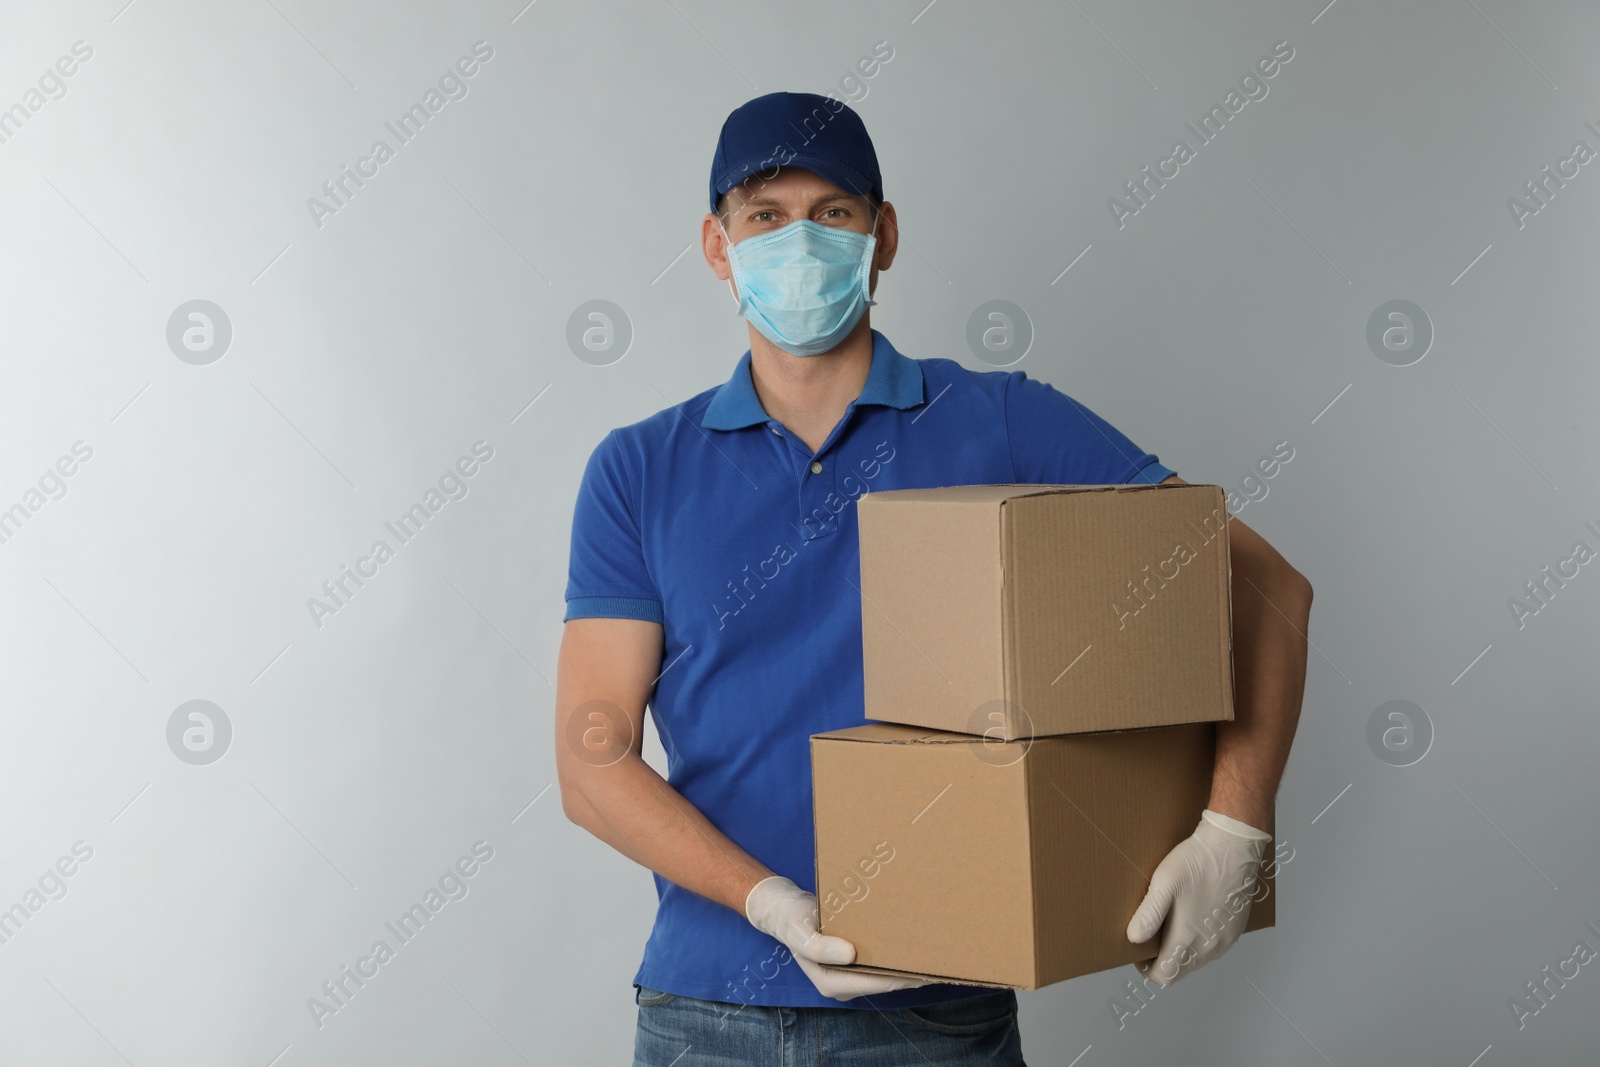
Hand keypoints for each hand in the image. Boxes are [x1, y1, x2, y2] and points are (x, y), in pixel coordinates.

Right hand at [744, 874, 933, 1000]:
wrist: (784, 908)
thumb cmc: (792, 920)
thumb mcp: (800, 931)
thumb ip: (819, 947)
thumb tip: (850, 955)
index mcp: (832, 983)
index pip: (878, 984)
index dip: (904, 977)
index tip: (929, 966)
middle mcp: (844, 983)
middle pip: (886, 981)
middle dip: (911, 971)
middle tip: (941, 955)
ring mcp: (849, 973)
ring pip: (885, 972)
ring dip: (907, 962)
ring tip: (934, 948)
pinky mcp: (853, 961)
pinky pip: (880, 961)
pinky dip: (896, 953)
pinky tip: (914, 941)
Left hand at [1126, 809, 1270, 987]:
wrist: (1233, 846)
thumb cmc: (1198, 862)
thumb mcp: (1164, 883)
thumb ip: (1148, 915)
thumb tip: (1134, 938)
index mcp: (1189, 939)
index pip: (1164, 976)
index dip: (1147, 968)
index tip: (1140, 949)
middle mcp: (1210, 947)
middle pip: (1180, 970)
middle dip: (1162, 959)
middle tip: (1152, 932)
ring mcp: (1225, 940)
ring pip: (1196, 961)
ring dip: (1181, 950)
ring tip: (1170, 921)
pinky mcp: (1234, 931)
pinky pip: (1212, 948)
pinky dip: (1198, 941)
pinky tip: (1192, 916)